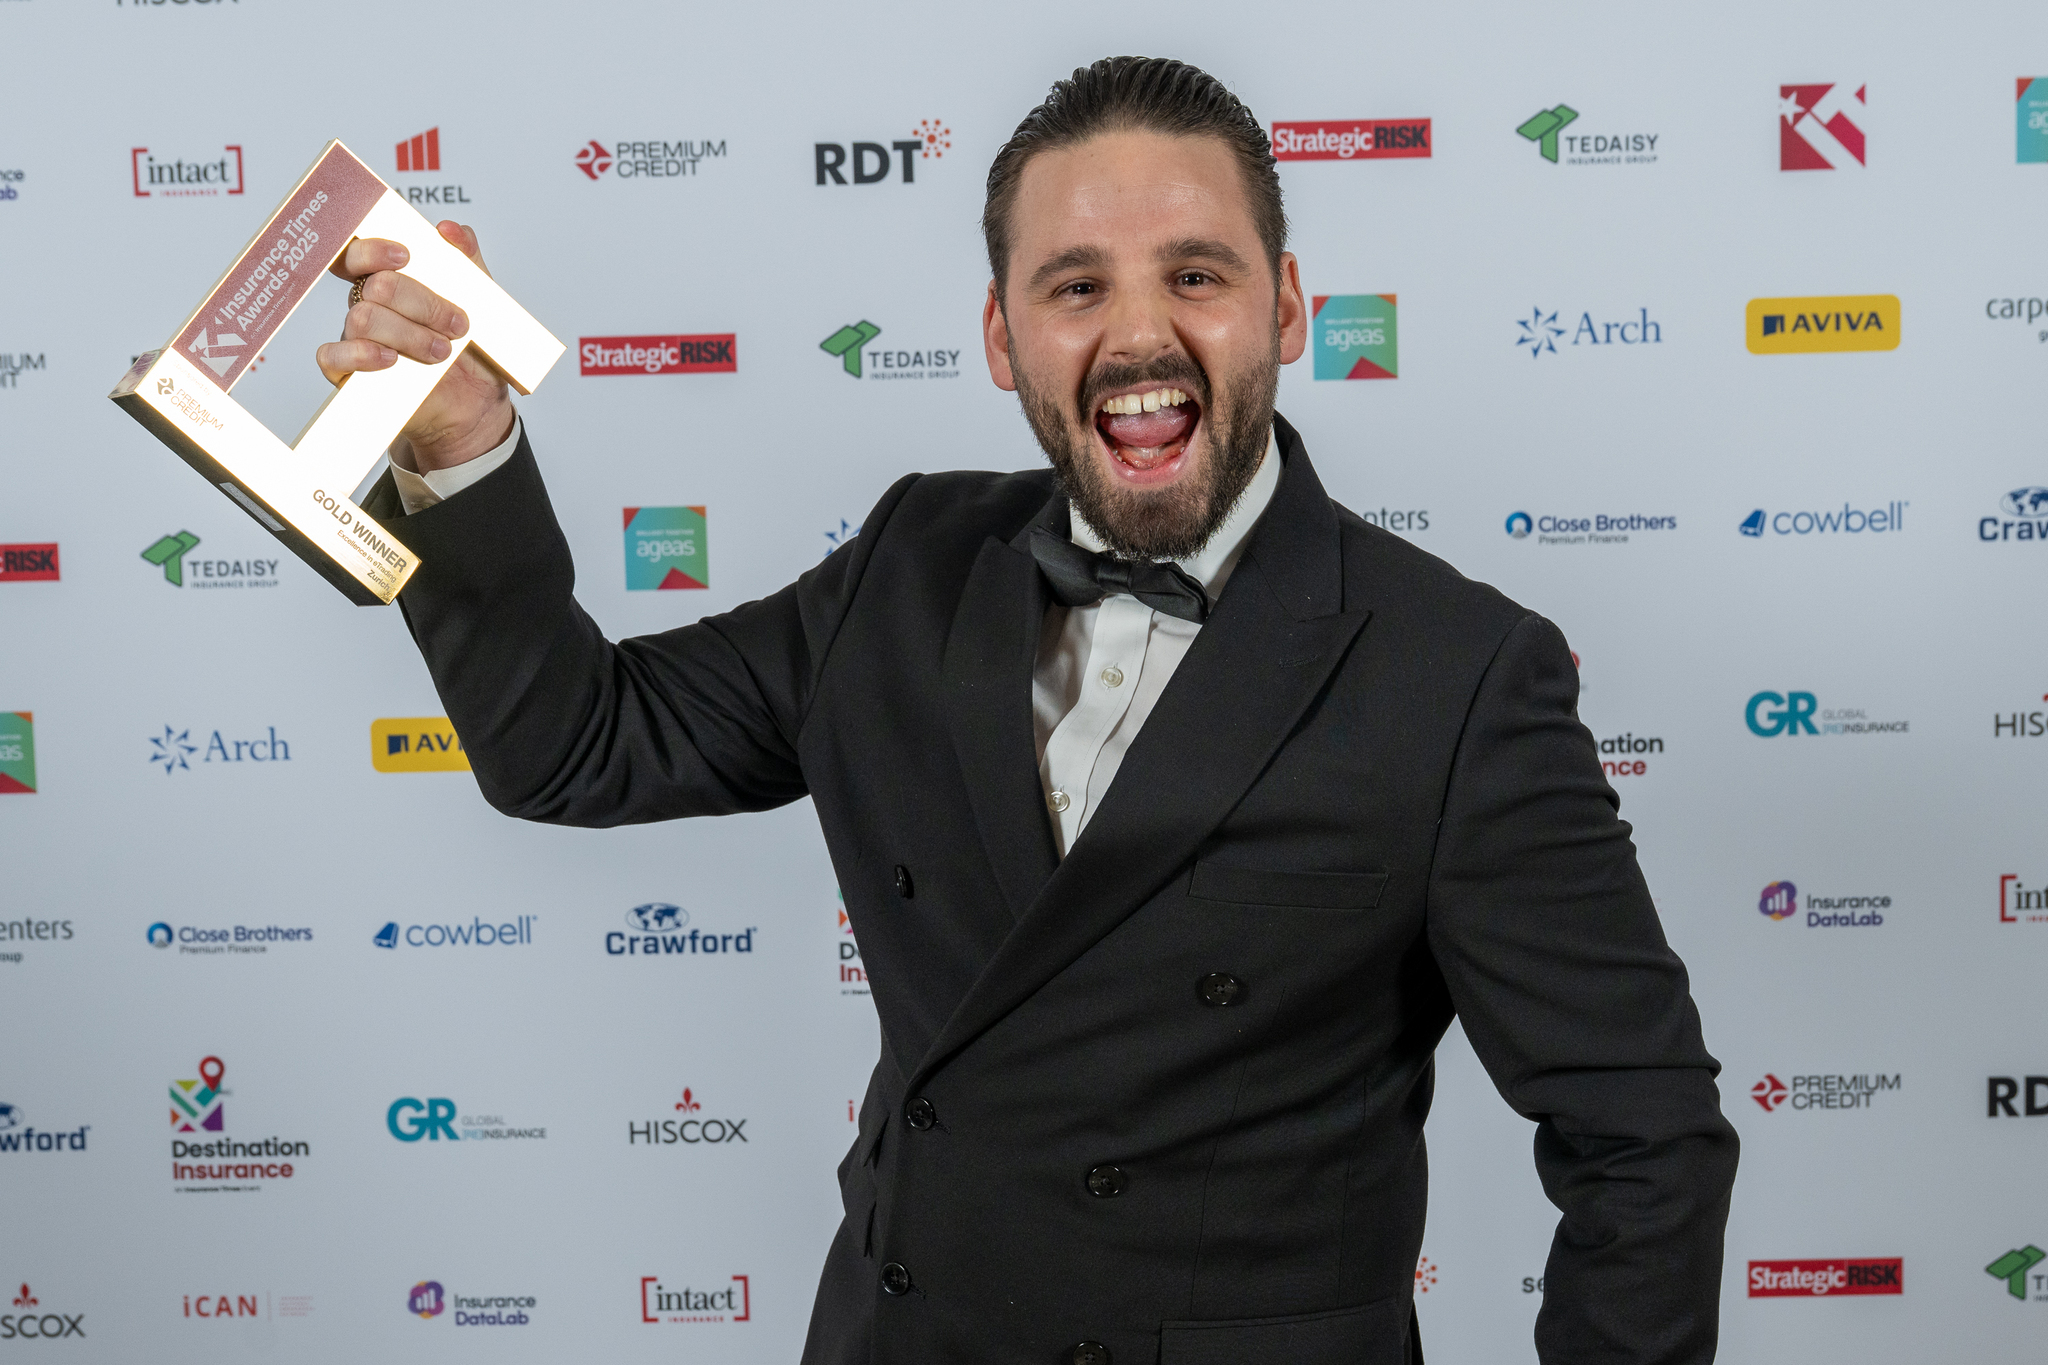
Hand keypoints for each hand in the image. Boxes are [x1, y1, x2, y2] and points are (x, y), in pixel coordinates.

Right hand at [316, 221, 515, 472]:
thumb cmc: (474, 353)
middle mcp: (369, 305)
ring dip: (409, 333)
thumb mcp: (484, 304)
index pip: (361, 253)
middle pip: (374, 286)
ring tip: (442, 351)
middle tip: (457, 324)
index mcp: (392, 281)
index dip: (373, 248)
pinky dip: (363, 355)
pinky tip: (392, 360)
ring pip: (362, 318)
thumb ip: (469, 263)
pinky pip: (332, 355)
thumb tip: (452, 229)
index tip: (406, 255)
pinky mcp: (349, 372)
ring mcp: (356, 338)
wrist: (476, 405)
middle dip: (422, 303)